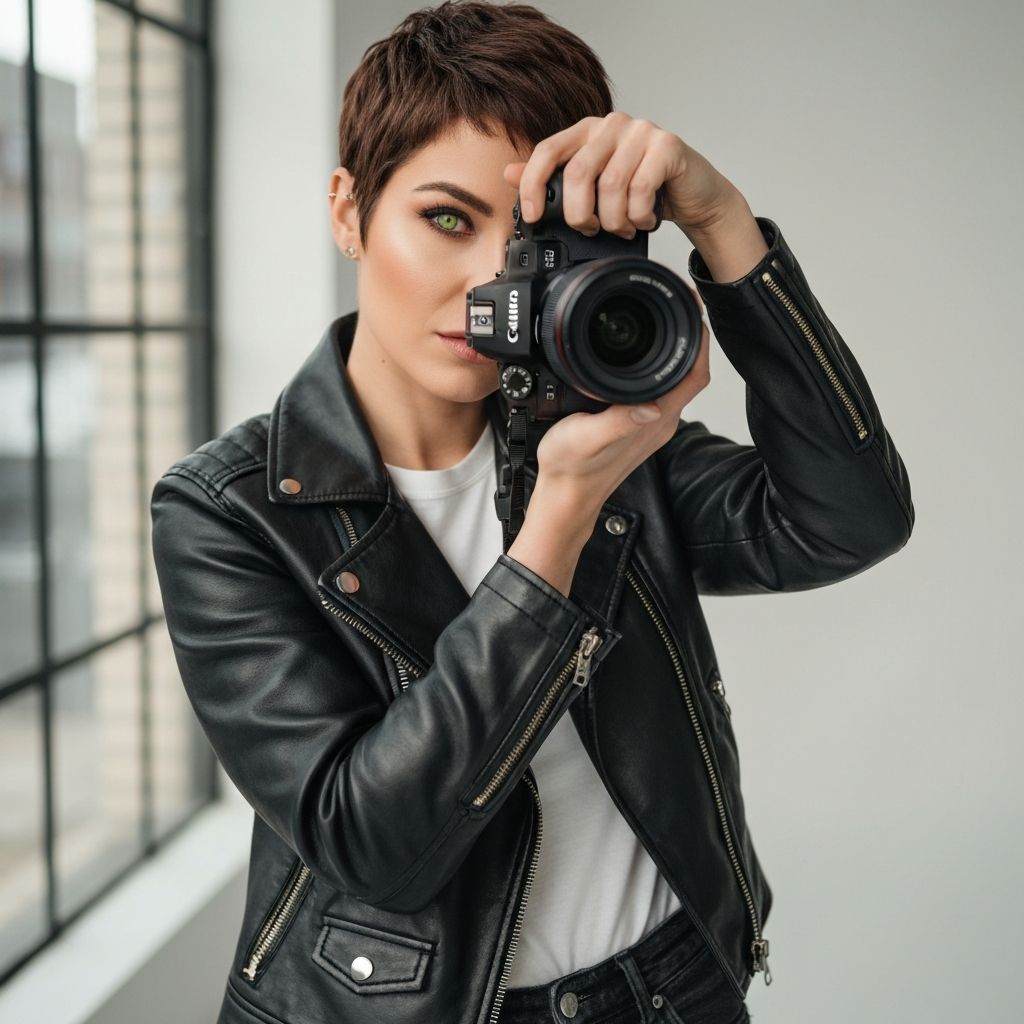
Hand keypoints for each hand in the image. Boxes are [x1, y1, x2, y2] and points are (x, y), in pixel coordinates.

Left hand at [502, 110, 737, 238]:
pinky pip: (641, 190)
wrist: (692, 194)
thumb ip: (554, 179)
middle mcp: (611, 125)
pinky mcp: (667, 146)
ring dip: (615, 221)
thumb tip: (509, 173)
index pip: (547, 151)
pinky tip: (644, 220)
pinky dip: (639, 217)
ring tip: (623, 227)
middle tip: (592, 230)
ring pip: (611, 187)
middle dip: (580, 215)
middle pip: (578, 174)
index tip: (534, 216)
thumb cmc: (642, 190)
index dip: (533, 185)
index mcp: (586, 131)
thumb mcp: (594, 188)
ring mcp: (641, 131)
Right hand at [531, 303, 710, 521]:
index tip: (691, 309)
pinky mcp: (636, 427)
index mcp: (653, 420)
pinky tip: (638, 358)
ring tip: (663, 321)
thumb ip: (619, 421)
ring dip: (674, 351)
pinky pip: (658, 391)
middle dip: (689, 336)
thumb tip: (652, 405)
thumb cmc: (571, 469)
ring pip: (675, 381)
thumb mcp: (587, 438)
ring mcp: (649, 425)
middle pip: (690, 373)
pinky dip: (656, 368)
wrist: (563, 497)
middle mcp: (658, 421)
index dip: (699, 338)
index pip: (694, 374)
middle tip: (679, 305)